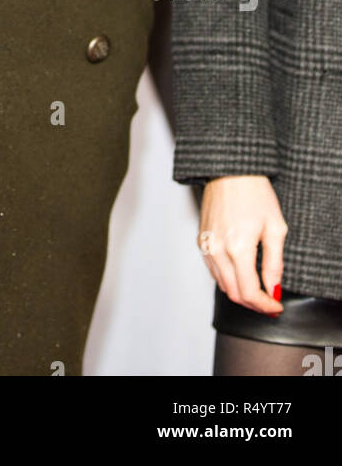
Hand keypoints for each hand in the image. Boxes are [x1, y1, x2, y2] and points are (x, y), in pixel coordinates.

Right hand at [197, 175, 287, 314]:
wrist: (229, 170)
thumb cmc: (254, 194)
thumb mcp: (275, 228)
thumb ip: (274, 263)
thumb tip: (273, 289)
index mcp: (238, 248)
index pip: (249, 292)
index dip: (264, 305)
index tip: (276, 306)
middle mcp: (218, 250)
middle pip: (233, 293)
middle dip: (253, 303)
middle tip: (269, 302)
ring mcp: (206, 245)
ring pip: (221, 284)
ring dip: (240, 292)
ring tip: (257, 289)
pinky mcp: (201, 240)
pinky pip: (213, 270)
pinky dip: (227, 278)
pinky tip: (240, 273)